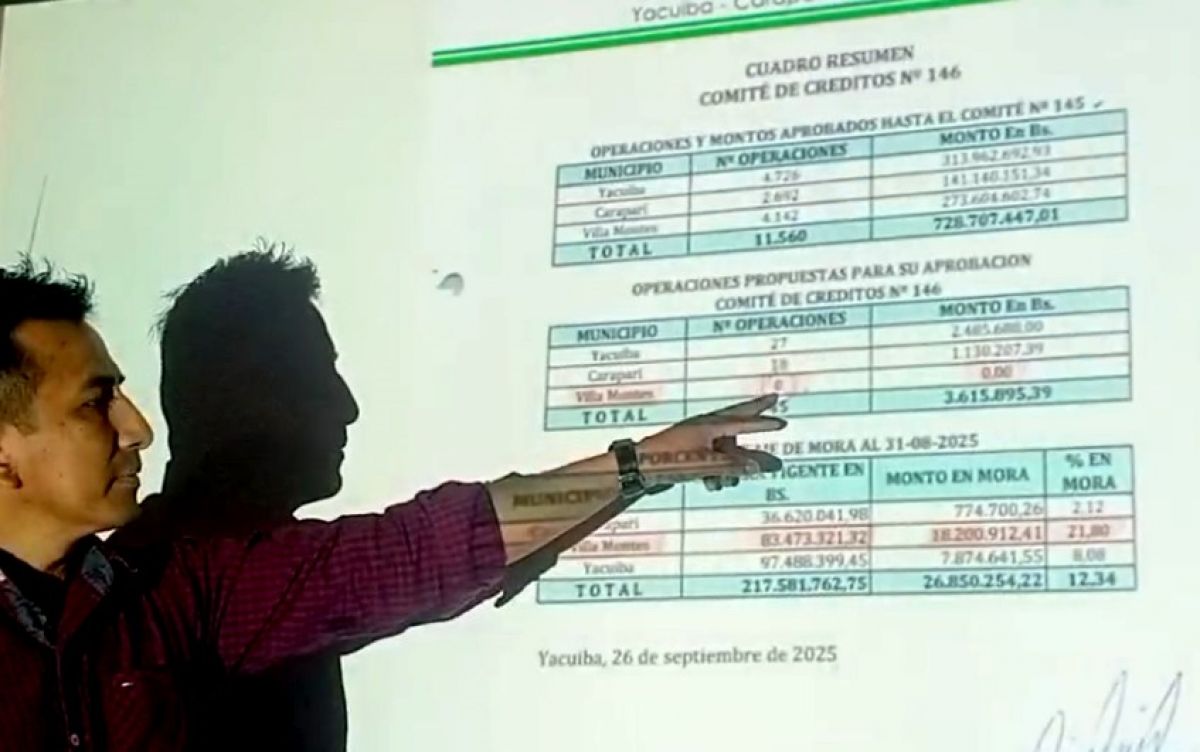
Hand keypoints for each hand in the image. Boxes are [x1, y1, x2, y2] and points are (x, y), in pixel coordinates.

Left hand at [635, 393, 785, 488]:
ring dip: (730, 466)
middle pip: (736, 418)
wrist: (637, 468)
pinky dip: (716, 471)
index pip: (742, 423)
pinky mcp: (689, 453)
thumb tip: (761, 465)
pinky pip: (712, 459)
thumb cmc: (669, 461)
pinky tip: (711, 484)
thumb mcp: (705, 464)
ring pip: (725, 449)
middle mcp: (704, 427)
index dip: (763, 424)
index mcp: (708, 425)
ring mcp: (697, 439)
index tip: (782, 423)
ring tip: (723, 482)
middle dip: (756, 411)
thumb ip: (734, 465)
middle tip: (774, 398)